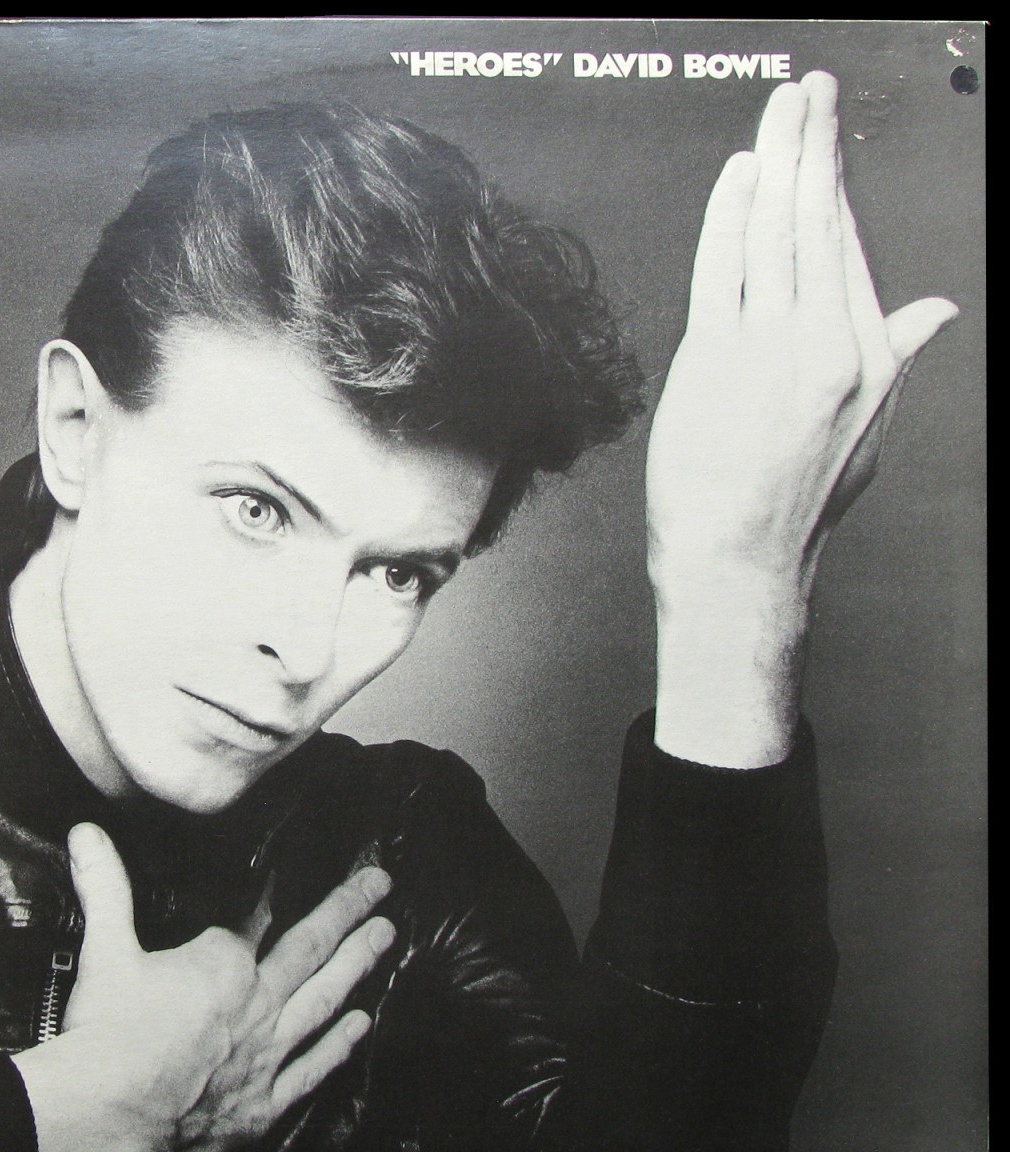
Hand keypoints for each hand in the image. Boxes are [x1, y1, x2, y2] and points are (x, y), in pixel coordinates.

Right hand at [12, 823, 395, 1151]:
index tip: (299, 865)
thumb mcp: (105, 949)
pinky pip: (313, 1070)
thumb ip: (105, 886)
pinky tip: (363, 1025)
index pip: (260, 914)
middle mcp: (257, 1002)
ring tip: (386, 937)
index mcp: (223, 962)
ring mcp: (266, 1054)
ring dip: (359, 965)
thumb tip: (86, 832)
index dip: (278, 887)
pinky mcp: (264, 1104)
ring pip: (326, 1000)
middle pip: (312, 948)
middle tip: (382, 886)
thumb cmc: (103, 1031)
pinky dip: (340, 1045)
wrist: (99, 1116)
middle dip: (349, 911)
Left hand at [646, 71, 956, 765]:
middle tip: (807, 91)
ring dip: (778, 160)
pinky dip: (731, 214)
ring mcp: (774, 348)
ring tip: (779, 111)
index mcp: (872, 357)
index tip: (828, 145)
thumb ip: (897, 356)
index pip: (850, 251)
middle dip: (815, 146)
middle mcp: (830, 344)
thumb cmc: (792, 501)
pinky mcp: (718, 358)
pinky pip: (726, 266)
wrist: (738, 557)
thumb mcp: (866, 430)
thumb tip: (936, 309)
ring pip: (777, 233)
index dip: (836, 189)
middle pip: (821, 224)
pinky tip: (739, 174)